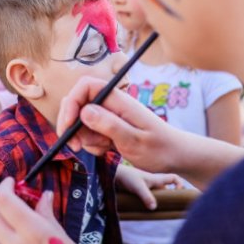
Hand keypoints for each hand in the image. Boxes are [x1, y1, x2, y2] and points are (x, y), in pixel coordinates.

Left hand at [0, 178, 102, 243]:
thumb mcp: (69, 243)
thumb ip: (49, 218)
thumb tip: (44, 197)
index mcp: (35, 233)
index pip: (5, 201)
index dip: (5, 187)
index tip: (11, 182)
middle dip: (0, 202)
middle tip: (13, 198)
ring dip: (3, 227)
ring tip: (21, 228)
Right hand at [57, 76, 243, 187]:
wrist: (176, 157)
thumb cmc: (161, 148)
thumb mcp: (135, 140)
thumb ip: (110, 125)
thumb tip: (85, 111)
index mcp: (119, 101)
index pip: (86, 87)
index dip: (72, 102)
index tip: (68, 125)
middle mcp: (112, 105)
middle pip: (79, 104)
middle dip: (72, 125)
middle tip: (76, 146)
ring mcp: (110, 116)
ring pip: (82, 122)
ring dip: (85, 139)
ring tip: (105, 149)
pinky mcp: (109, 128)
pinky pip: (90, 134)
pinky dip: (93, 144)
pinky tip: (107, 151)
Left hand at [115, 164, 184, 209]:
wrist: (112, 175)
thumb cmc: (126, 177)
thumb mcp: (138, 187)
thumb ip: (146, 196)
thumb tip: (154, 208)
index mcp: (156, 179)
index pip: (174, 178)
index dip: (180, 184)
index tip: (179, 193)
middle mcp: (153, 183)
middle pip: (167, 189)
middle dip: (170, 198)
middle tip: (170, 208)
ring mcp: (146, 187)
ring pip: (157, 195)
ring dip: (159, 202)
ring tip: (158, 212)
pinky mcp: (139, 192)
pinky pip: (149, 198)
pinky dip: (150, 204)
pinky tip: (147, 211)